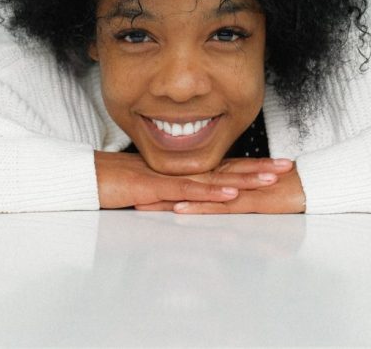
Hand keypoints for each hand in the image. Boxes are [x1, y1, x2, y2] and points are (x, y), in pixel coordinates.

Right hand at [95, 151, 296, 209]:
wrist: (82, 177)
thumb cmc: (111, 185)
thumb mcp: (148, 193)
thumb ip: (171, 197)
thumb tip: (189, 206)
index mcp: (180, 171)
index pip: (222, 168)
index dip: (249, 166)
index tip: (275, 164)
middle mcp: (179, 171)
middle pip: (225, 169)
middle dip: (258, 168)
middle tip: (288, 166)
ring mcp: (169, 177)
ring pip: (213, 178)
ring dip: (244, 177)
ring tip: (271, 177)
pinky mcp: (154, 187)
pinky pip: (187, 191)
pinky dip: (211, 193)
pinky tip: (231, 194)